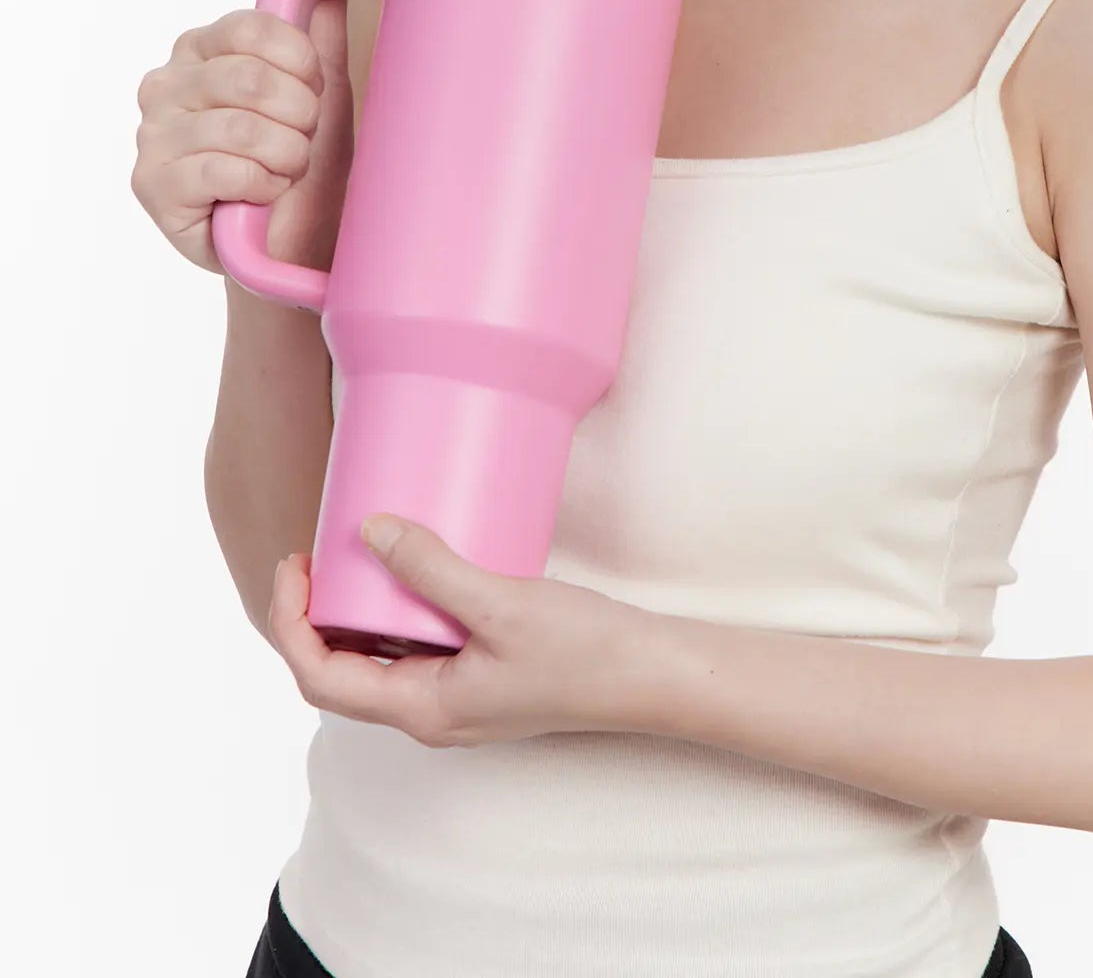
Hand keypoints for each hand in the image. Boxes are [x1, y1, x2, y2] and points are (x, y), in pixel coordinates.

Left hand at [268, 514, 658, 747]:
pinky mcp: (477, 676)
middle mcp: (429, 713)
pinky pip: (415, 648)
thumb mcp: (502, 603)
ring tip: (352, 554)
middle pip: (339, 673)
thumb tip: (370, 531)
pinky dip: (396, 611)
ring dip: (352, 614)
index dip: (292, 621)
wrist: (649, 673)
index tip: (296, 562)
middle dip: (311, 617)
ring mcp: (454, 697)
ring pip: (376, 662)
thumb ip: (433, 569)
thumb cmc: (585, 652)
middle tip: (314, 553)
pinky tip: (412, 569)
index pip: (321, 677)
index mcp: (423, 710)